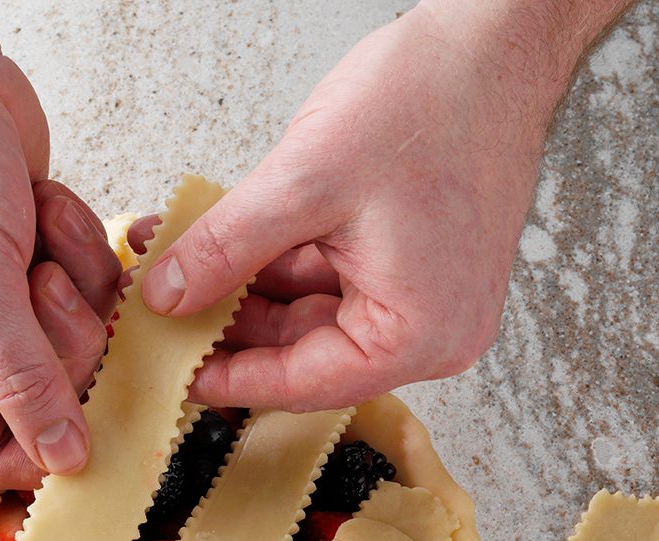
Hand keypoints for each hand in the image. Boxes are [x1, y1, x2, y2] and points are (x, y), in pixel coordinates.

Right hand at [0, 8, 119, 488]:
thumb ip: (21, 379)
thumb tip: (62, 460)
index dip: (39, 448)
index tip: (86, 424)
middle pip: (46, 404)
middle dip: (59, 337)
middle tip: (39, 280)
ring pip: (79, 348)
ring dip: (75, 284)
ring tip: (31, 230)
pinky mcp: (34, 276)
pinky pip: (92, 297)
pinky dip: (81, 250)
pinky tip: (42, 209)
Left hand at [138, 2, 591, 410]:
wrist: (496, 38)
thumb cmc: (436, 99)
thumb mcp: (305, 183)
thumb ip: (227, 249)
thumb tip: (169, 297)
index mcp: (418, 334)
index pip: (304, 385)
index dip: (230, 378)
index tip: (175, 373)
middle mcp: (429, 331)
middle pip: (303, 354)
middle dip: (228, 327)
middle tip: (163, 317)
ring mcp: (421, 300)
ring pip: (307, 317)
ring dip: (242, 292)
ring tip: (179, 269)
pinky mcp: (410, 268)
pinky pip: (327, 284)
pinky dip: (274, 267)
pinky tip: (222, 247)